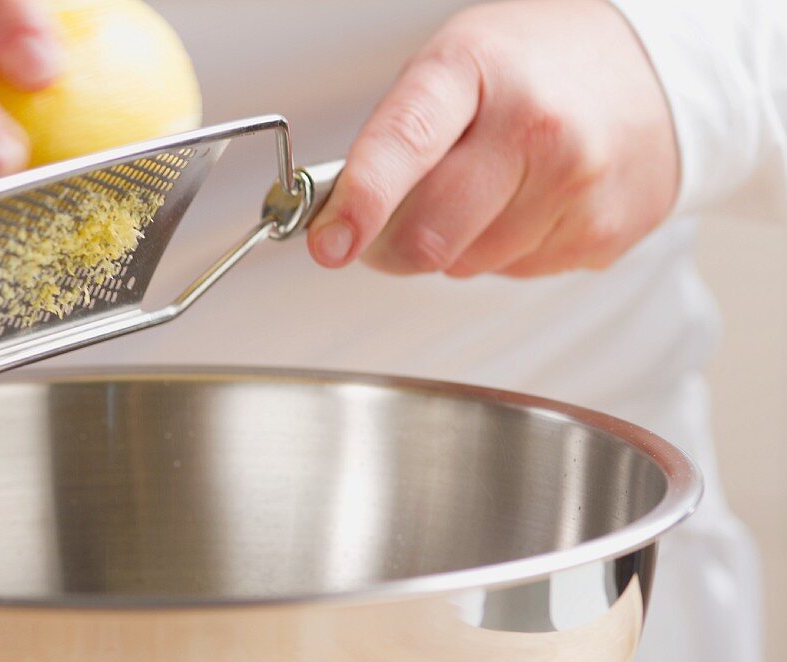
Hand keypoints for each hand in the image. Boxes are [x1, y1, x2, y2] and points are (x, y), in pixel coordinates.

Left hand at [307, 0, 677, 277]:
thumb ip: (392, 139)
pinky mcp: (602, 231)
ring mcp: (575, 181)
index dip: (361, 203)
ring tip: (488, 190)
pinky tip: (529, 204)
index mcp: (475, 69)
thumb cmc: (535, 70)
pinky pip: (513, 272)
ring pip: (466, 263)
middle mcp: (532, 124)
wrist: (654, 74)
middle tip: (389, 225)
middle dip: (392, 245)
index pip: (404, 144)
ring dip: (455, 245)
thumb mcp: (455, 68)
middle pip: (430, 233)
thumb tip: (339, 220)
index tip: (329, 244)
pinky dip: (503, 251)